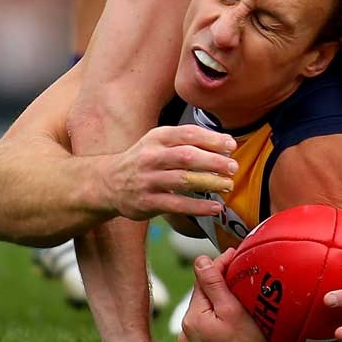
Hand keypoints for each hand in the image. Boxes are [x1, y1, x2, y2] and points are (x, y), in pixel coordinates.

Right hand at [102, 125, 237, 219]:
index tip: (231, 145)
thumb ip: (189, 140)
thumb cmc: (144, 160)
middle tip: (232, 167)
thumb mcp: (160, 142)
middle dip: (214, 161)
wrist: (108, 182)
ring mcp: (148, 180)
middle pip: (187, 156)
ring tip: (227, 185)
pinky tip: (215, 208)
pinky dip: (198, 206)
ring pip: (183, 180)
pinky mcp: (147, 202)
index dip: (212, 139)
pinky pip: (177, 204)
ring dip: (209, 183)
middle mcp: (151, 157)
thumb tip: (225, 142)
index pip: (188, 134)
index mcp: (158, 137)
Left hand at [178, 252, 286, 341]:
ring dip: (216, 305)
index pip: (202, 280)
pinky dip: (215, 322)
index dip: (219, 265)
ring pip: (204, 313)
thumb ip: (213, 283)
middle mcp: (185, 333)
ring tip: (237, 302)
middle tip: (240, 278)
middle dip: (218, 286)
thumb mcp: (233, 309)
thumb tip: (200, 260)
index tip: (234, 256)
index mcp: (192, 318)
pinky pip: (205, 330)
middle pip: (202, 297)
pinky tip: (230, 324)